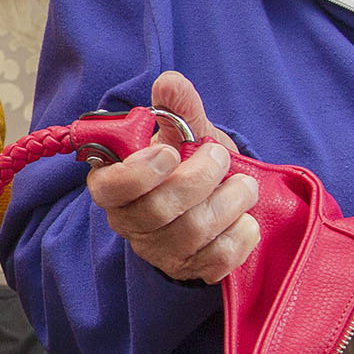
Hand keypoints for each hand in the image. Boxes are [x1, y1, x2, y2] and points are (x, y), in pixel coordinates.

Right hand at [86, 71, 259, 282]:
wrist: (216, 196)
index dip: (139, 173)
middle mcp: (131, 223)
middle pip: (155, 211)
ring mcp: (160, 251)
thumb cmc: (191, 161)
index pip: (108, 189)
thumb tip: (169, 83)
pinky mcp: (191, 270)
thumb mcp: (184, 131)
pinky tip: (244, 219)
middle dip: (198, 179)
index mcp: (116, 185)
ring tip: (245, 185)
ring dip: (227, 203)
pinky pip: (216, 260)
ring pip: (190, 233)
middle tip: (221, 157)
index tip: (171, 151)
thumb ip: (177, 108)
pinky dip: (239, 235)